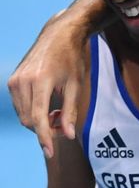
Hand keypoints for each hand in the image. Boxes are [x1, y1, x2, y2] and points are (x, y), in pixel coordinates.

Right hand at [7, 11, 86, 157]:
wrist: (59, 35)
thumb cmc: (72, 59)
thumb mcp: (76, 85)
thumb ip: (71, 111)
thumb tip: (68, 135)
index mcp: (40, 81)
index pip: (38, 118)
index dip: (44, 137)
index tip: (49, 152)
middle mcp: (22, 81)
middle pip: (29, 120)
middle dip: (45, 128)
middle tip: (63, 123)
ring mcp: (14, 80)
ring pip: (23, 114)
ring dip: (39, 121)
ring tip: (58, 111)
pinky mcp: (12, 80)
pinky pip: (20, 105)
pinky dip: (33, 112)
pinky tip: (48, 106)